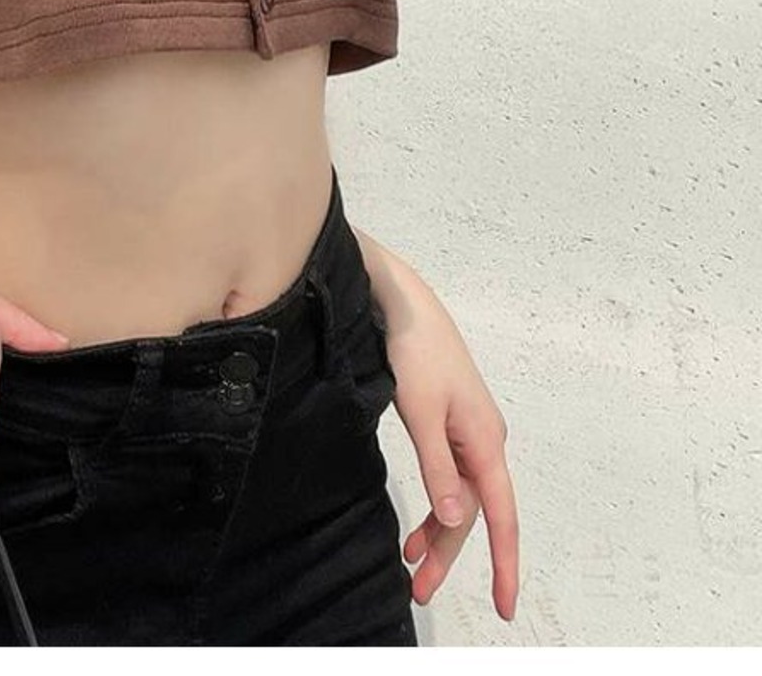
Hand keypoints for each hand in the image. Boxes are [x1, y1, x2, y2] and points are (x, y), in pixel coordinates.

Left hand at [359, 233, 519, 622]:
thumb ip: (438, 467)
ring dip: (437, 532)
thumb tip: (453, 520)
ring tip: (411, 564)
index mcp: (485, 442)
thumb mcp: (421, 413)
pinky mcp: (449, 423)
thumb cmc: (415, 352)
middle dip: (449, 555)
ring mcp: (467, 432)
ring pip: (458, 497)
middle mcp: (483, 441)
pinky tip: (419, 522)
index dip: (502, 562)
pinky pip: (448, 475)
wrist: (405, 305)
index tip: (504, 604)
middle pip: (472, 513)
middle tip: (420, 590)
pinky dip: (434, 502)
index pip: (500, 516)